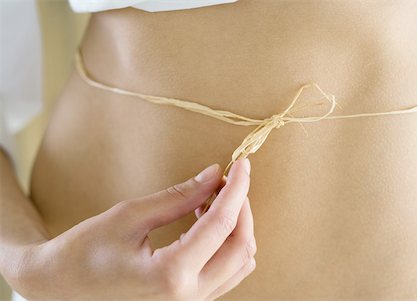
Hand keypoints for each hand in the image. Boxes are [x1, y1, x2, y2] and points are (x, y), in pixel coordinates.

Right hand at [11, 159, 254, 300]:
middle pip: (240, 247)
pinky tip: (207, 219)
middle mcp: (188, 296)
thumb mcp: (131, 215)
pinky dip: (226, 242)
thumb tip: (214, 175)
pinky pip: (226, 271)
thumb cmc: (85, 250)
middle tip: (229, 179)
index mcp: (171, 274)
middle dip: (242, 207)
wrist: (61, 286)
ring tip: (214, 197)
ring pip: (239, 262)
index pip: (221, 225)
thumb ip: (179, 196)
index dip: (236, 190)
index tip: (242, 164)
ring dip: (236, 226)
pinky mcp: (188, 299)